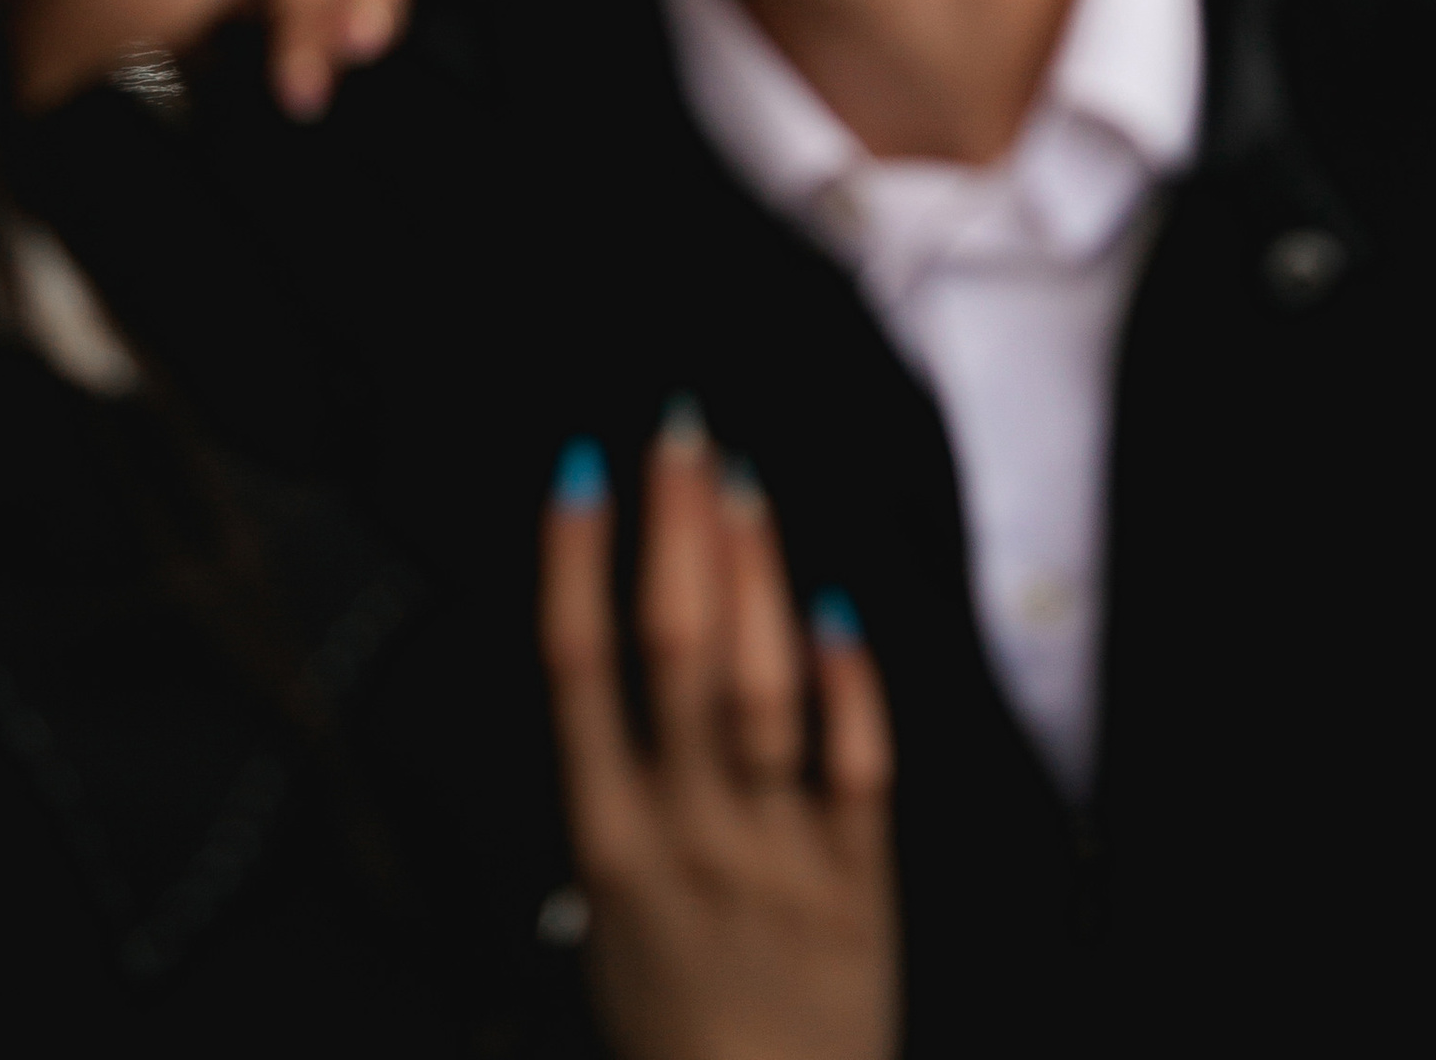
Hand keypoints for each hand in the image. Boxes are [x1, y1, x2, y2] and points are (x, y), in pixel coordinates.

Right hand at [540, 409, 897, 1059]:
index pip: (577, 669)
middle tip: (681, 435)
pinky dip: (849, 684)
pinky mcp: (861, 883)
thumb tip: (608, 683)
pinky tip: (837, 613)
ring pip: (762, 688)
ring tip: (745, 491)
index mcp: (607, 842)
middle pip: (673, 650)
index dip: (573, 559)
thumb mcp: (600, 927)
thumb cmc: (671, 1033)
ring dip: (754, 577)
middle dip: (674, 528)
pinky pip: (860, 766)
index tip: (580, 471)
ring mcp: (778, 853)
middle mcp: (686, 832)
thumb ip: (609, 807)